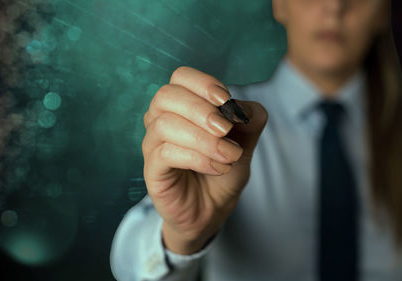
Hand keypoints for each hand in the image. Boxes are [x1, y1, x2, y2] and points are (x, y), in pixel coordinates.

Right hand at [142, 66, 267, 253]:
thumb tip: (242, 108)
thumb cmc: (223, 170)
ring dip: (204, 139)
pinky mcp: (152, 169)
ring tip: (229, 156)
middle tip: (227, 130)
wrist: (212, 210)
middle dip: (201, 110)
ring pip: (165, 124)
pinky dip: (197, 157)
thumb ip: (250, 120)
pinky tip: (217, 167)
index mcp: (181, 106)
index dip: (202, 83)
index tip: (225, 100)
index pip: (181, 77)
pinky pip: (166, 153)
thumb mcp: (245, 142)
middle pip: (166, 96)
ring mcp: (153, 144)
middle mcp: (161, 120)